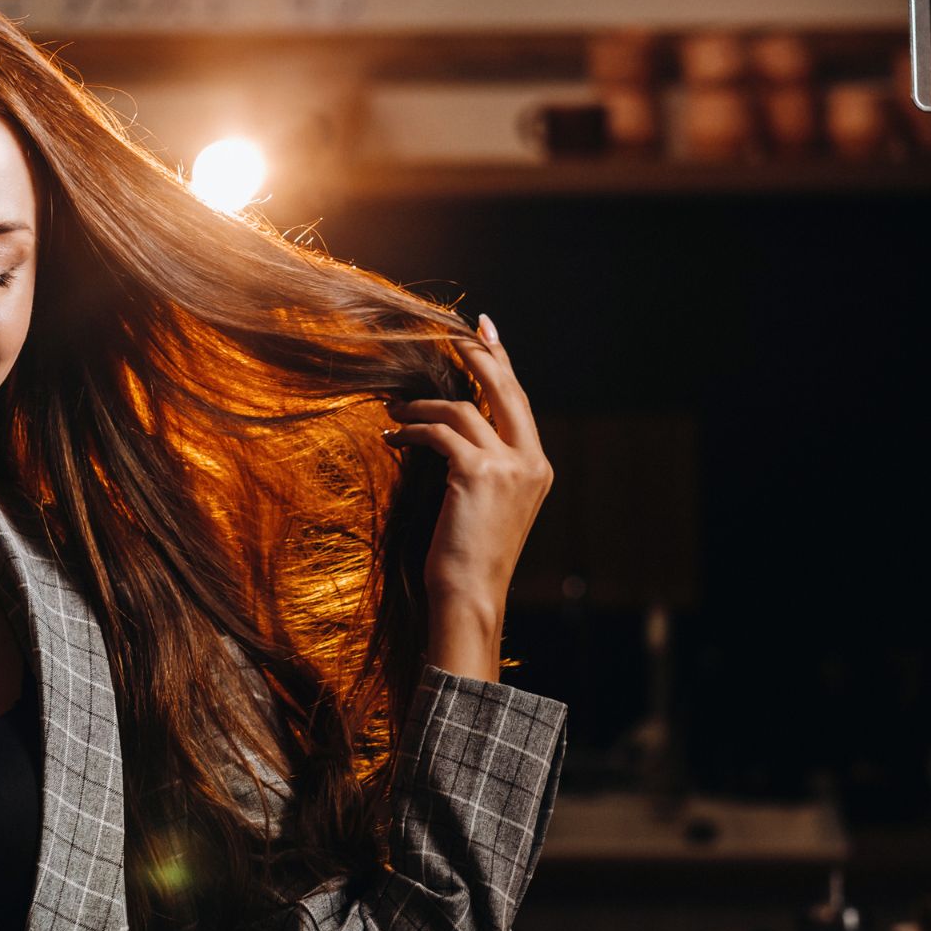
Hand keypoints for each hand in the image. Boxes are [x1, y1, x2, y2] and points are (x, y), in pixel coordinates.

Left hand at [384, 314, 550, 681]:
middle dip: (476, 355)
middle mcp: (531, 461)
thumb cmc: (470, 558)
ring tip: (395, 408)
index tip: (484, 334)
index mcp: (537, 467)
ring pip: (463, 408)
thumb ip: (486, 468)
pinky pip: (439, 432)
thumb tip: (455, 432)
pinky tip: (392, 435)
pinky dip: (411, 429)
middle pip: (504, 389)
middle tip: (448, 334)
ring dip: (422, 404)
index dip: (502, 364)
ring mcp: (508, 466)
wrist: (470, 596)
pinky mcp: (477, 473)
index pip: (519, 403)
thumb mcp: (489, 507)